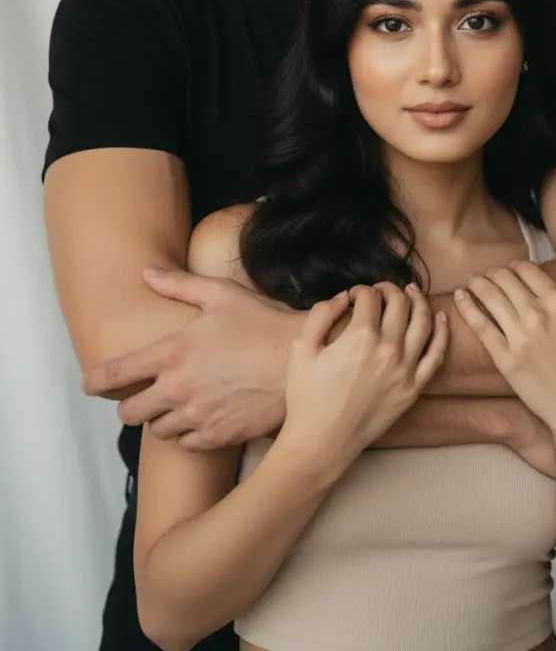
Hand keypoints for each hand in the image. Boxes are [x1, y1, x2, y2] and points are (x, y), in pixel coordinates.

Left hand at [81, 268, 304, 448]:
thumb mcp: (221, 295)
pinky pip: (185, 443)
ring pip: (157, 431)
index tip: (89, 385)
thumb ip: (179, 285)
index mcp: (174, 352)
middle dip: (131, 405)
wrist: (304, 360)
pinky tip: (198, 418)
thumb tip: (146, 273)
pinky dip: (186, 433)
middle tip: (141, 398)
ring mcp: (197, 415)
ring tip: (176, 405)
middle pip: (130, 413)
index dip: (96, 381)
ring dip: (160, 419)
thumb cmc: (264, 322)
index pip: (118, 374)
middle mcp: (178, 388)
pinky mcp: (217, 435)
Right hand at [280, 283, 448, 472]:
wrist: (322, 442)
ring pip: (423, 321)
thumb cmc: (307, 397)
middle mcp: (388, 348)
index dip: (361, 290)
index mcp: (360, 336)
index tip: (354, 297)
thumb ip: (322, 314)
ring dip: (418, 300)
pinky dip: (442, 331)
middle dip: (389, 290)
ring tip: (410, 292)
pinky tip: (441, 316)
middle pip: (400, 303)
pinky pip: (437, 354)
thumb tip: (344, 297)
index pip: (370, 297)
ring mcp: (406, 369)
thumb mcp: (301, 348)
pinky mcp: (414, 388)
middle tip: (380, 291)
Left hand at [455, 257, 555, 439]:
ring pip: (489, 295)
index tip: (511, 270)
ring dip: (478, 283)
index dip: (515, 266)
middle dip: (495, 273)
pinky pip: (479, 325)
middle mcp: (536, 314)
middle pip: (504, 279)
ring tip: (473, 282)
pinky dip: (466, 306)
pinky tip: (460, 296)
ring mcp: (518, 336)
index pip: (526, 269)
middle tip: (490, 276)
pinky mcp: (504, 358)